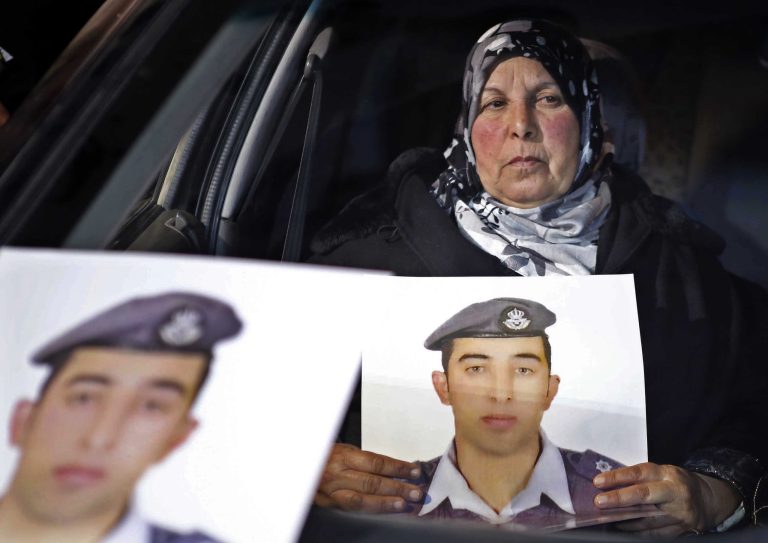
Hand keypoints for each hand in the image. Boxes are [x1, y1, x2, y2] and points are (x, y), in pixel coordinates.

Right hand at [314, 443, 423, 512]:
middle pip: (372, 482)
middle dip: (397, 488)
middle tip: (416, 492)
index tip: (415, 471)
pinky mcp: (330, 505)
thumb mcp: (345, 451)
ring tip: (404, 505)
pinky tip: (385, 512)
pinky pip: (353, 510)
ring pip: (362, 500)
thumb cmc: (327, 457)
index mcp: (344, 456)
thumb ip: (366, 461)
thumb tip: (395, 470)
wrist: (302, 467)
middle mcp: (338, 474)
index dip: (397, 468)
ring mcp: (333, 492)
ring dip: (386, 504)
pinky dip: (371, 511)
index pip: (376, 463)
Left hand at [593, 462, 739, 536]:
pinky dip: (636, 531)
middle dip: (619, 498)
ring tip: (606, 517)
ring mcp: (679, 513)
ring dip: (623, 519)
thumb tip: (607, 485)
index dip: (617, 477)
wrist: (707, 500)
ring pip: (646, 518)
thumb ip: (638, 478)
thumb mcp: (660, 473)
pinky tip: (623, 527)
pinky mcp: (681, 530)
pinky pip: (653, 533)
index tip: (598, 482)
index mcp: (667, 474)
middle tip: (599, 502)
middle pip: (644, 495)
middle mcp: (674, 492)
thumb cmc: (674, 483)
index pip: (639, 473)